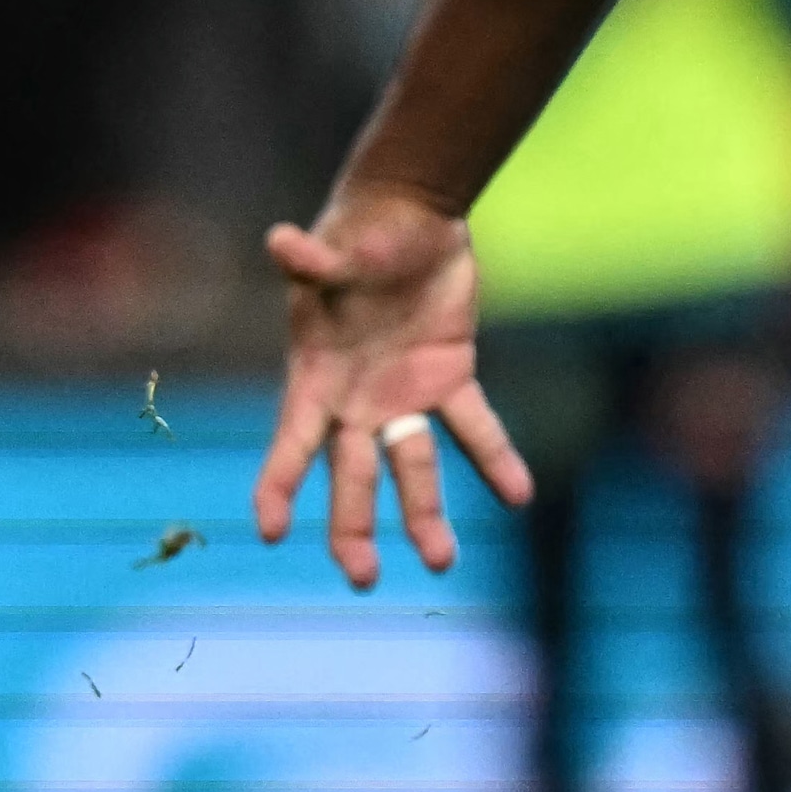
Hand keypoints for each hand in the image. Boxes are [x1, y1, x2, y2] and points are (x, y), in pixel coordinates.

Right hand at [250, 179, 533, 590]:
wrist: (407, 215)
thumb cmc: (356, 232)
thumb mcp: (336, 249)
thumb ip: (314, 260)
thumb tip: (281, 241)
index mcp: (315, 378)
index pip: (292, 442)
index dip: (278, 486)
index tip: (272, 533)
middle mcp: (356, 401)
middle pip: (351, 476)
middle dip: (353, 527)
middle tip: (363, 576)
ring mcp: (404, 395)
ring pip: (413, 467)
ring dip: (424, 514)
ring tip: (441, 561)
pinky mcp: (450, 377)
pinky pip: (475, 427)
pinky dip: (496, 459)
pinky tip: (518, 494)